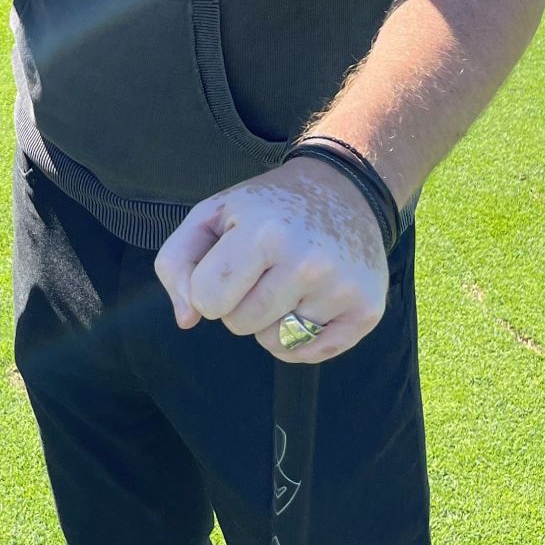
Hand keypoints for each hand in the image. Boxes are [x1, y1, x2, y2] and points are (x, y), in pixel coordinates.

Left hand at [153, 156, 388, 364]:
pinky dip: (297, 338)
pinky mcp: (367, 311)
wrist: (343, 189)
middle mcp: (308, 263)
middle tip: (261, 267)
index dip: (207, 287)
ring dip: (268, 320)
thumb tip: (187, 319)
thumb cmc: (267, 206)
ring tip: (285, 280)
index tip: (225, 264)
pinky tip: (306, 300)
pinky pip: (308, 355)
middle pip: (239, 325)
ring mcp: (341, 290)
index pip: (208, 300)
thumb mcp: (212, 213)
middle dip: (238, 303)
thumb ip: (178, 262)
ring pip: (273, 342)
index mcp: (265, 233)